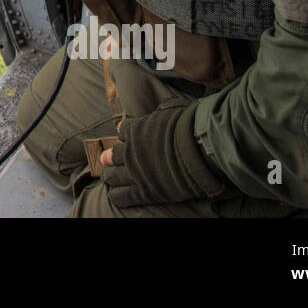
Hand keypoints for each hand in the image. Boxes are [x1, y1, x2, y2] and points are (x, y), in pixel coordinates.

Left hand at [98, 106, 238, 206]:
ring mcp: (135, 172)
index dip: (125, 135)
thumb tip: (161, 111)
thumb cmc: (191, 127)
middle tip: (106, 160)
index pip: (123, 131)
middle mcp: (131, 151)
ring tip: (110, 178)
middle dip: (110, 158)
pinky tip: (117, 195)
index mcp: (136, 130)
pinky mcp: (144, 192)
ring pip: (112, 176)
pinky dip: (117, 195)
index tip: (125, 137)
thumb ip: (161, 113)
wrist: (201, 150)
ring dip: (110, 176)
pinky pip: (122, 196)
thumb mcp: (172, 111)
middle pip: (112, 155)